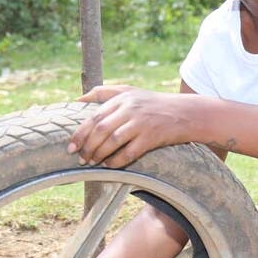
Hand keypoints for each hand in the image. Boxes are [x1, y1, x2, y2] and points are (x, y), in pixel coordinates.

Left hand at [68, 86, 189, 167]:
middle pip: (101, 129)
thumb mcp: (130, 91)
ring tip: (92, 163)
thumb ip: (104, 92)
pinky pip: (129, 152)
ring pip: (112, 141)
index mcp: (122, 98)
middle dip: (87, 146)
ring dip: (99, 155)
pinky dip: (116, 161)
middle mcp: (130, 109)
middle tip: (80, 158)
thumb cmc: (153, 103)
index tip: (71, 146)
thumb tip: (78, 99)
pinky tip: (109, 166)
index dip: (80, 133)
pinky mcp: (152, 137)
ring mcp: (142, 123)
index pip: (95, 117)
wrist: (187, 113)